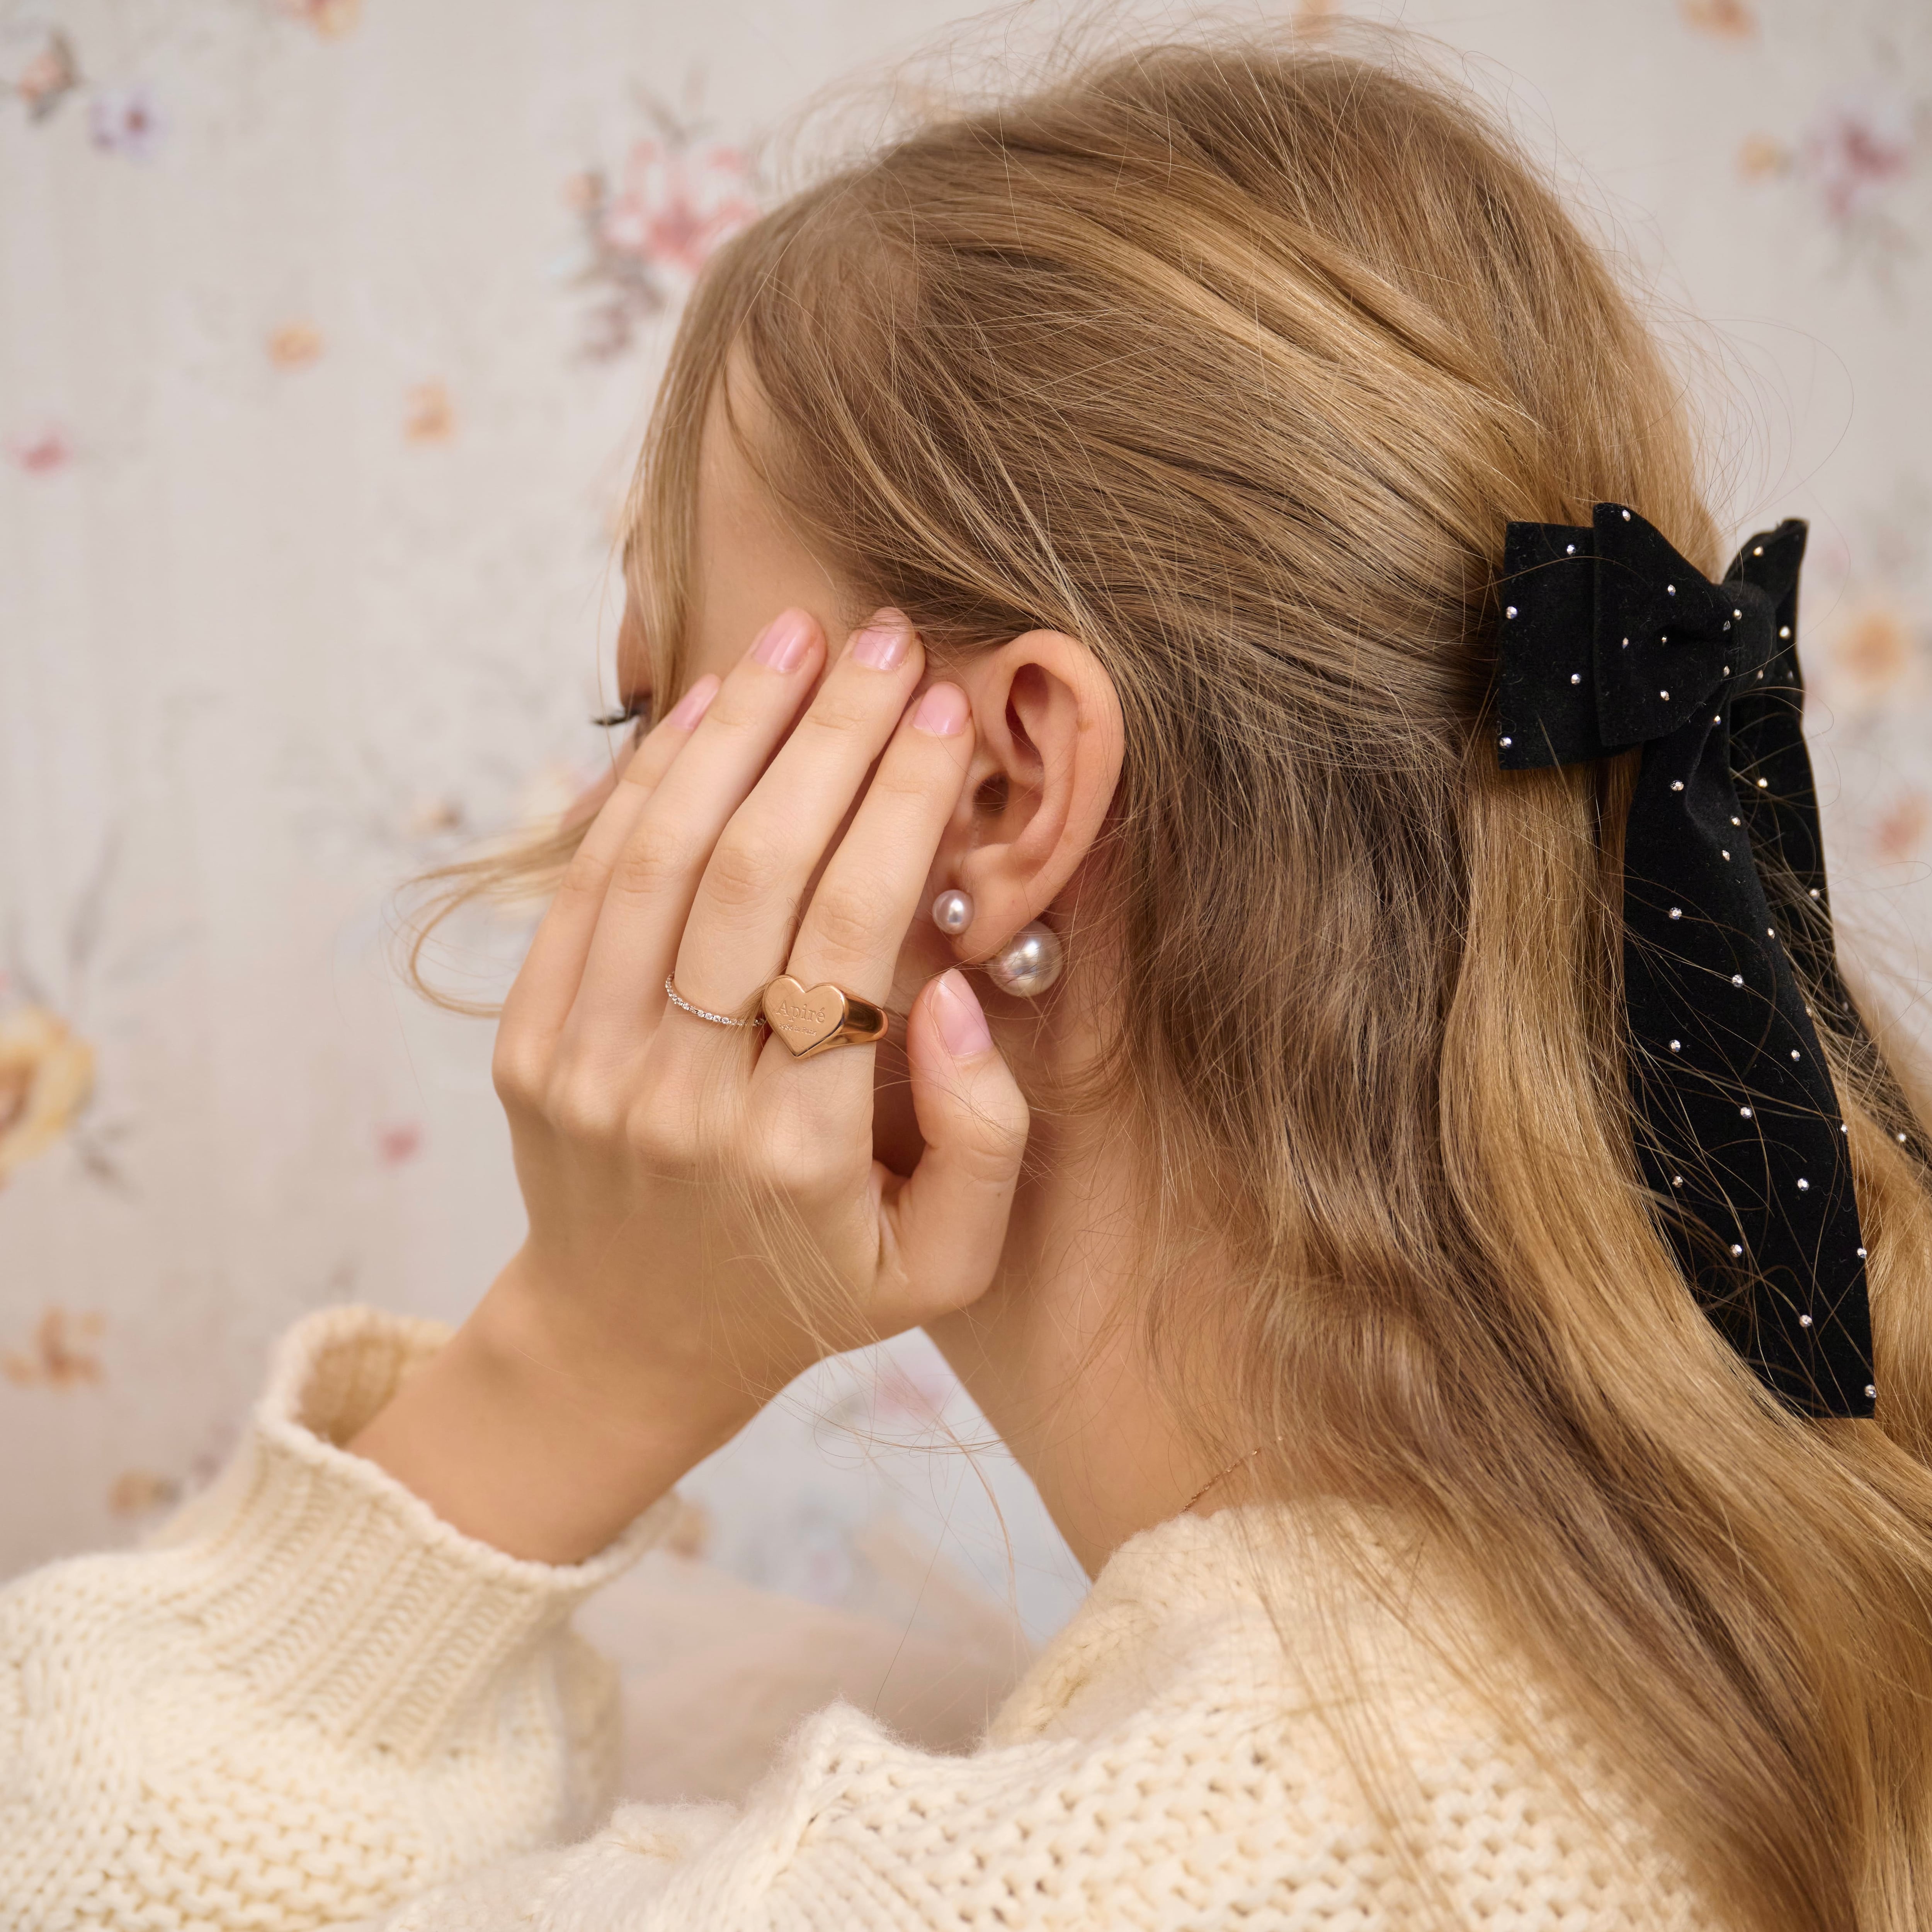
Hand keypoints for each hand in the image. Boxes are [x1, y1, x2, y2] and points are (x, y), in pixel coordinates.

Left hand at [351, 609, 1029, 1561]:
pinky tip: (702, 710)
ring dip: (732, 730)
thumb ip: (984, 1136)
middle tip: (881, 639)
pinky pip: (588, 889)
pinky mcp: (532, 1047)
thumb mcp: (943, 1264)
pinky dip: (641, 787)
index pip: (854, 931)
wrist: (631, 1344)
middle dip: (828, 735)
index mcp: (801, 1150)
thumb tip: (950, 986)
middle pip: (756, 871)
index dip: (900, 804)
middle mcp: (685, 1099)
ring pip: (660, 858)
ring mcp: (592, 1068)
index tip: (945, 711)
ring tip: (792, 636)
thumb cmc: (809, 1290)